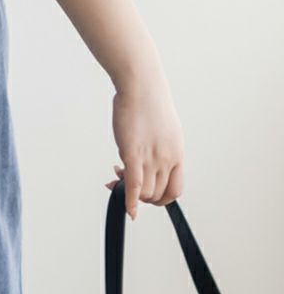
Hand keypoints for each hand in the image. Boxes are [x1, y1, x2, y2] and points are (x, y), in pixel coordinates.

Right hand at [106, 66, 184, 218]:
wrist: (141, 85)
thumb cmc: (149, 100)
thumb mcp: (164, 128)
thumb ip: (160, 145)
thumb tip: (150, 153)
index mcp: (177, 154)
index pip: (175, 190)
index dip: (161, 198)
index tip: (148, 194)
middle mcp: (167, 159)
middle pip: (158, 194)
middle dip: (142, 196)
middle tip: (126, 182)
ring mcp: (150, 157)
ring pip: (145, 193)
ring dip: (130, 193)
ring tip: (117, 176)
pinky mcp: (132, 153)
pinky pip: (133, 185)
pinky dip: (129, 201)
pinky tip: (126, 209)